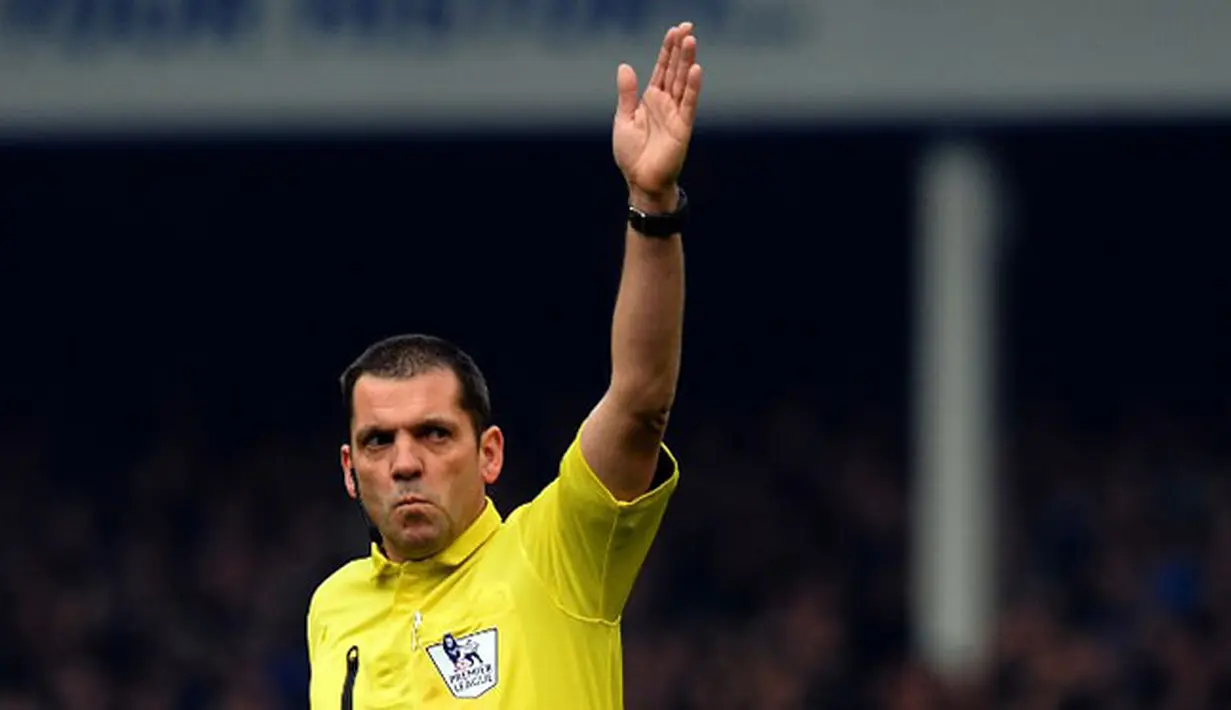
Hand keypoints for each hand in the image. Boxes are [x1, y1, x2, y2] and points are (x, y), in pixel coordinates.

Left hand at [613, 22, 702, 212]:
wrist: (640, 182)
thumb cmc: (632, 155)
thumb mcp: (623, 119)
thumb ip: (627, 93)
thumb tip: (625, 66)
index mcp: (651, 99)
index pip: (662, 69)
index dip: (667, 50)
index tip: (675, 30)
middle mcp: (666, 103)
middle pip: (675, 70)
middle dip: (680, 49)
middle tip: (687, 27)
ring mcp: (676, 114)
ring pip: (683, 83)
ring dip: (687, 62)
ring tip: (691, 41)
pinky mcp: (683, 128)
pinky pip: (689, 104)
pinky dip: (693, 88)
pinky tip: (696, 70)